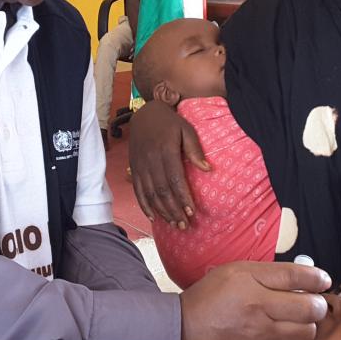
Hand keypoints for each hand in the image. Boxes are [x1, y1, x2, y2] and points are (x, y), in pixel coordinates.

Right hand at [129, 100, 208, 227]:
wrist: (144, 114)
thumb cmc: (170, 123)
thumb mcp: (186, 129)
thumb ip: (195, 149)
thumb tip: (207, 169)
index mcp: (165, 150)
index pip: (175, 179)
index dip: (183, 197)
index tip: (192, 211)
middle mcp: (150, 160)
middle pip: (162, 191)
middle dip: (174, 210)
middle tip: (184, 225)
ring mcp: (139, 166)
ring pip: (150, 194)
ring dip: (162, 211)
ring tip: (174, 224)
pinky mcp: (133, 169)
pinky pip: (137, 191)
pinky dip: (144, 206)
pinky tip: (153, 217)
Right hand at [178, 261, 330, 339]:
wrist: (183, 332)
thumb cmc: (212, 296)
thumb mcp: (239, 271)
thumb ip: (275, 273)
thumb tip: (312, 276)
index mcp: (254, 289)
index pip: (302, 281)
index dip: (318, 279)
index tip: (322, 280)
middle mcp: (259, 315)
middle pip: (311, 312)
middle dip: (317, 306)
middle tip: (310, 304)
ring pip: (305, 336)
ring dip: (306, 327)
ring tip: (295, 321)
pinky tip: (283, 337)